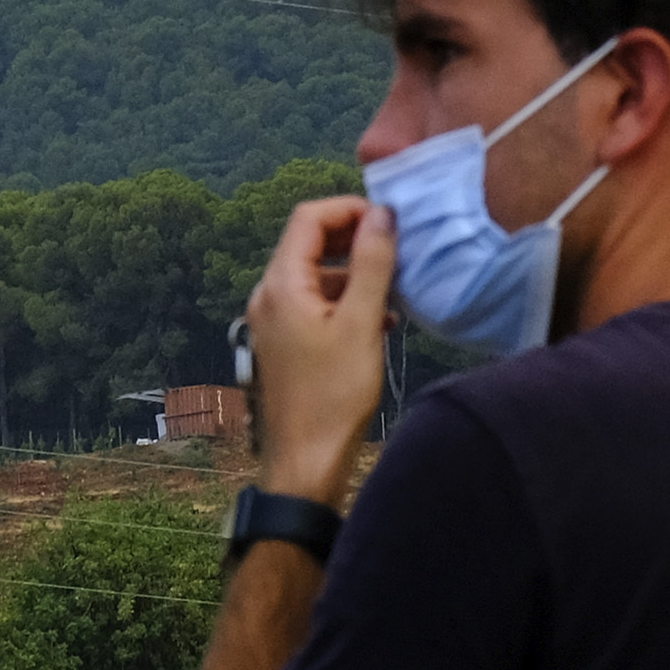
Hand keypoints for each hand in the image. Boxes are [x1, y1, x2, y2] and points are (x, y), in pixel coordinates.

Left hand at [247, 193, 396, 506]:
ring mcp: (275, 319)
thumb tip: (383, 214)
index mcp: (281, 286)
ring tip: (396, 288)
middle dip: (355, 236)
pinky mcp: (286, 339)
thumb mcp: (362, 323)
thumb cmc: (335, 394)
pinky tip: (380, 319)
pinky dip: (347, 296)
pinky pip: (316, 299)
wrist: (307, 460)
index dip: (351, 208)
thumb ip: (373, 263)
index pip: (309, 217)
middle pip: (310, 240)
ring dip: (356, 270)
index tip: (392, 222)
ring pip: (317, 271)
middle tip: (399, 248)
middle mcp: (269, 295)